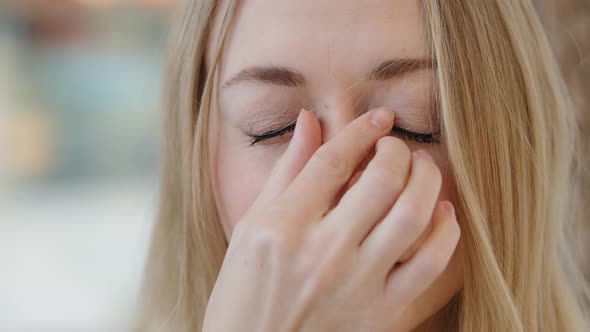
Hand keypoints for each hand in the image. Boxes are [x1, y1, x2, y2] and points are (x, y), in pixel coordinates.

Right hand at [202, 108, 459, 331]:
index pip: (333, 161)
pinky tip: (440, 214)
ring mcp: (356, 284)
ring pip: (412, 216)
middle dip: (397, 151)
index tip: (378, 118)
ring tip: (421, 170)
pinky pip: (430, 265)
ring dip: (427, 181)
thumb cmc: (243, 292)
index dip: (361, 130)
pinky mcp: (381, 313)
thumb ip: (287, 172)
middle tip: (395, 147)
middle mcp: (322, 252)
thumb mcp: (250, 226)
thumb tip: (310, 121)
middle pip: (381, 180)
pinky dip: (445, 232)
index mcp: (283, 227)